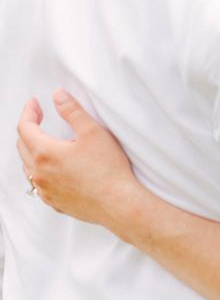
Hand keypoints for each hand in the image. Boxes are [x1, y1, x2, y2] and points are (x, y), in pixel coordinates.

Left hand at [17, 89, 139, 227]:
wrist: (118, 203)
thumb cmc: (108, 170)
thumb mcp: (92, 131)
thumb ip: (72, 111)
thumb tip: (58, 96)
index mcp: (45, 154)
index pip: (25, 128)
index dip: (28, 112)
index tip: (34, 103)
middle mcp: (39, 174)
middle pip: (22, 146)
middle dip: (28, 128)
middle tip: (39, 116)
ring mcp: (45, 191)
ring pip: (28, 166)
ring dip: (31, 149)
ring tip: (44, 139)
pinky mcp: (54, 202)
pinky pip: (37, 183)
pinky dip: (39, 169)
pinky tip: (53, 166)